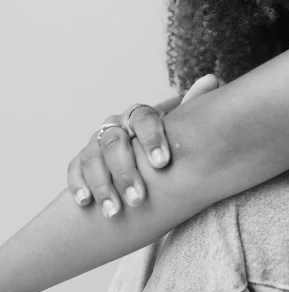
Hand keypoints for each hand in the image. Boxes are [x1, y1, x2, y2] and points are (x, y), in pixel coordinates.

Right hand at [67, 74, 219, 218]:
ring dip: (103, 186)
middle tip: (139, 199)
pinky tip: (87, 203)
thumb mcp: (177, 131)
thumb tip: (212, 79)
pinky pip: (74, 170)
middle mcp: (114, 126)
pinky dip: (78, 186)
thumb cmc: (163, 147)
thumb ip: (191, 108)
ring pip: (92, 159)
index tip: (163, 164)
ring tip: (115, 212)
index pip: (142, 117)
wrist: (140, 165)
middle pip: (114, 142)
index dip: (151, 138)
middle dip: (126, 173)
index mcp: (138, 116)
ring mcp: (94, 144)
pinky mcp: (79, 163)